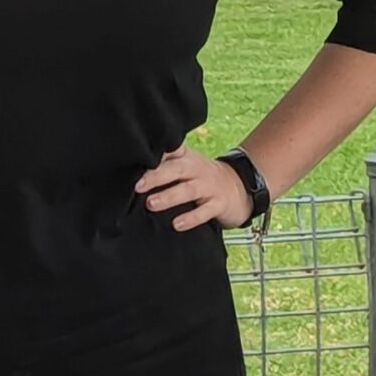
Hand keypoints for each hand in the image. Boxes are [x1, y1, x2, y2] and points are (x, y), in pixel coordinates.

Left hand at [133, 147, 252, 231]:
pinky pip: (205, 211)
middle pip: (176, 170)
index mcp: (186, 159)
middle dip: (156, 177)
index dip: (155, 154)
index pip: (170, 152)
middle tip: (138, 186)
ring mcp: (209, 187)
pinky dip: (191, 217)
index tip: (138, 158)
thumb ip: (165, 164)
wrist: (241, 186)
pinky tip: (177, 224)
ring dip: (169, 197)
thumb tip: (134, 169)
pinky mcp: (219, 204)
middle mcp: (197, 170)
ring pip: (189, 190)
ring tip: (151, 204)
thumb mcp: (187, 164)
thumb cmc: (202, 176)